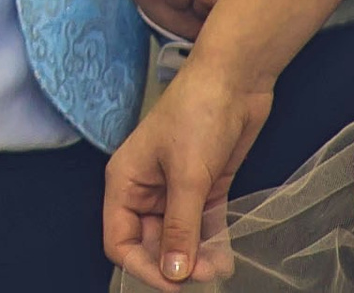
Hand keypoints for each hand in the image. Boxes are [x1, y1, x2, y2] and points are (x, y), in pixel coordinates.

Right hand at [105, 57, 269, 285]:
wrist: (234, 81)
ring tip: (219, 268)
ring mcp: (176, 190)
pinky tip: (225, 258)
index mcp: (125, 182)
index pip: (119, 239)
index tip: (174, 284)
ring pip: (179, 238)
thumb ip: (181, 228)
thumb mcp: (187, 176)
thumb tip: (173, 275)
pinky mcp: (204, 188)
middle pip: (150, 243)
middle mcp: (146, 190)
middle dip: (174, 265)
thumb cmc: (197, 116)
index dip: (142, 266)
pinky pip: (203, 226)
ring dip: (196, 257)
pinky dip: (212, 244)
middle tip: (204, 276)